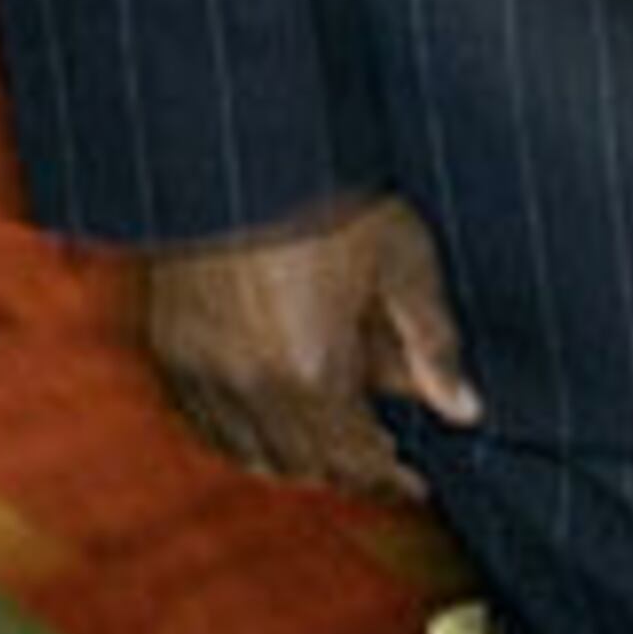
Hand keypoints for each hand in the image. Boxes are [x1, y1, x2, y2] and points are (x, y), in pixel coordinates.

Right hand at [137, 194, 480, 501]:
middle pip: (306, 466)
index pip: (358, 461)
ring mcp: (201, 372)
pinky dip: (243, 434)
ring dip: (297, 459)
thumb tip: (464, 410)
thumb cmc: (326, 191)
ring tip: (333, 439)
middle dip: (349, 470)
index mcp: (314, 369)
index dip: (391, 481)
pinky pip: (206, 426)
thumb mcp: (402, 255)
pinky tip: (273, 414)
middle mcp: (252, 386)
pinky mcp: (168, 351)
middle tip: (382, 458)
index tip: (413, 485)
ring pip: (252, 455)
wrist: (241, 148)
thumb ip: (433, 341)